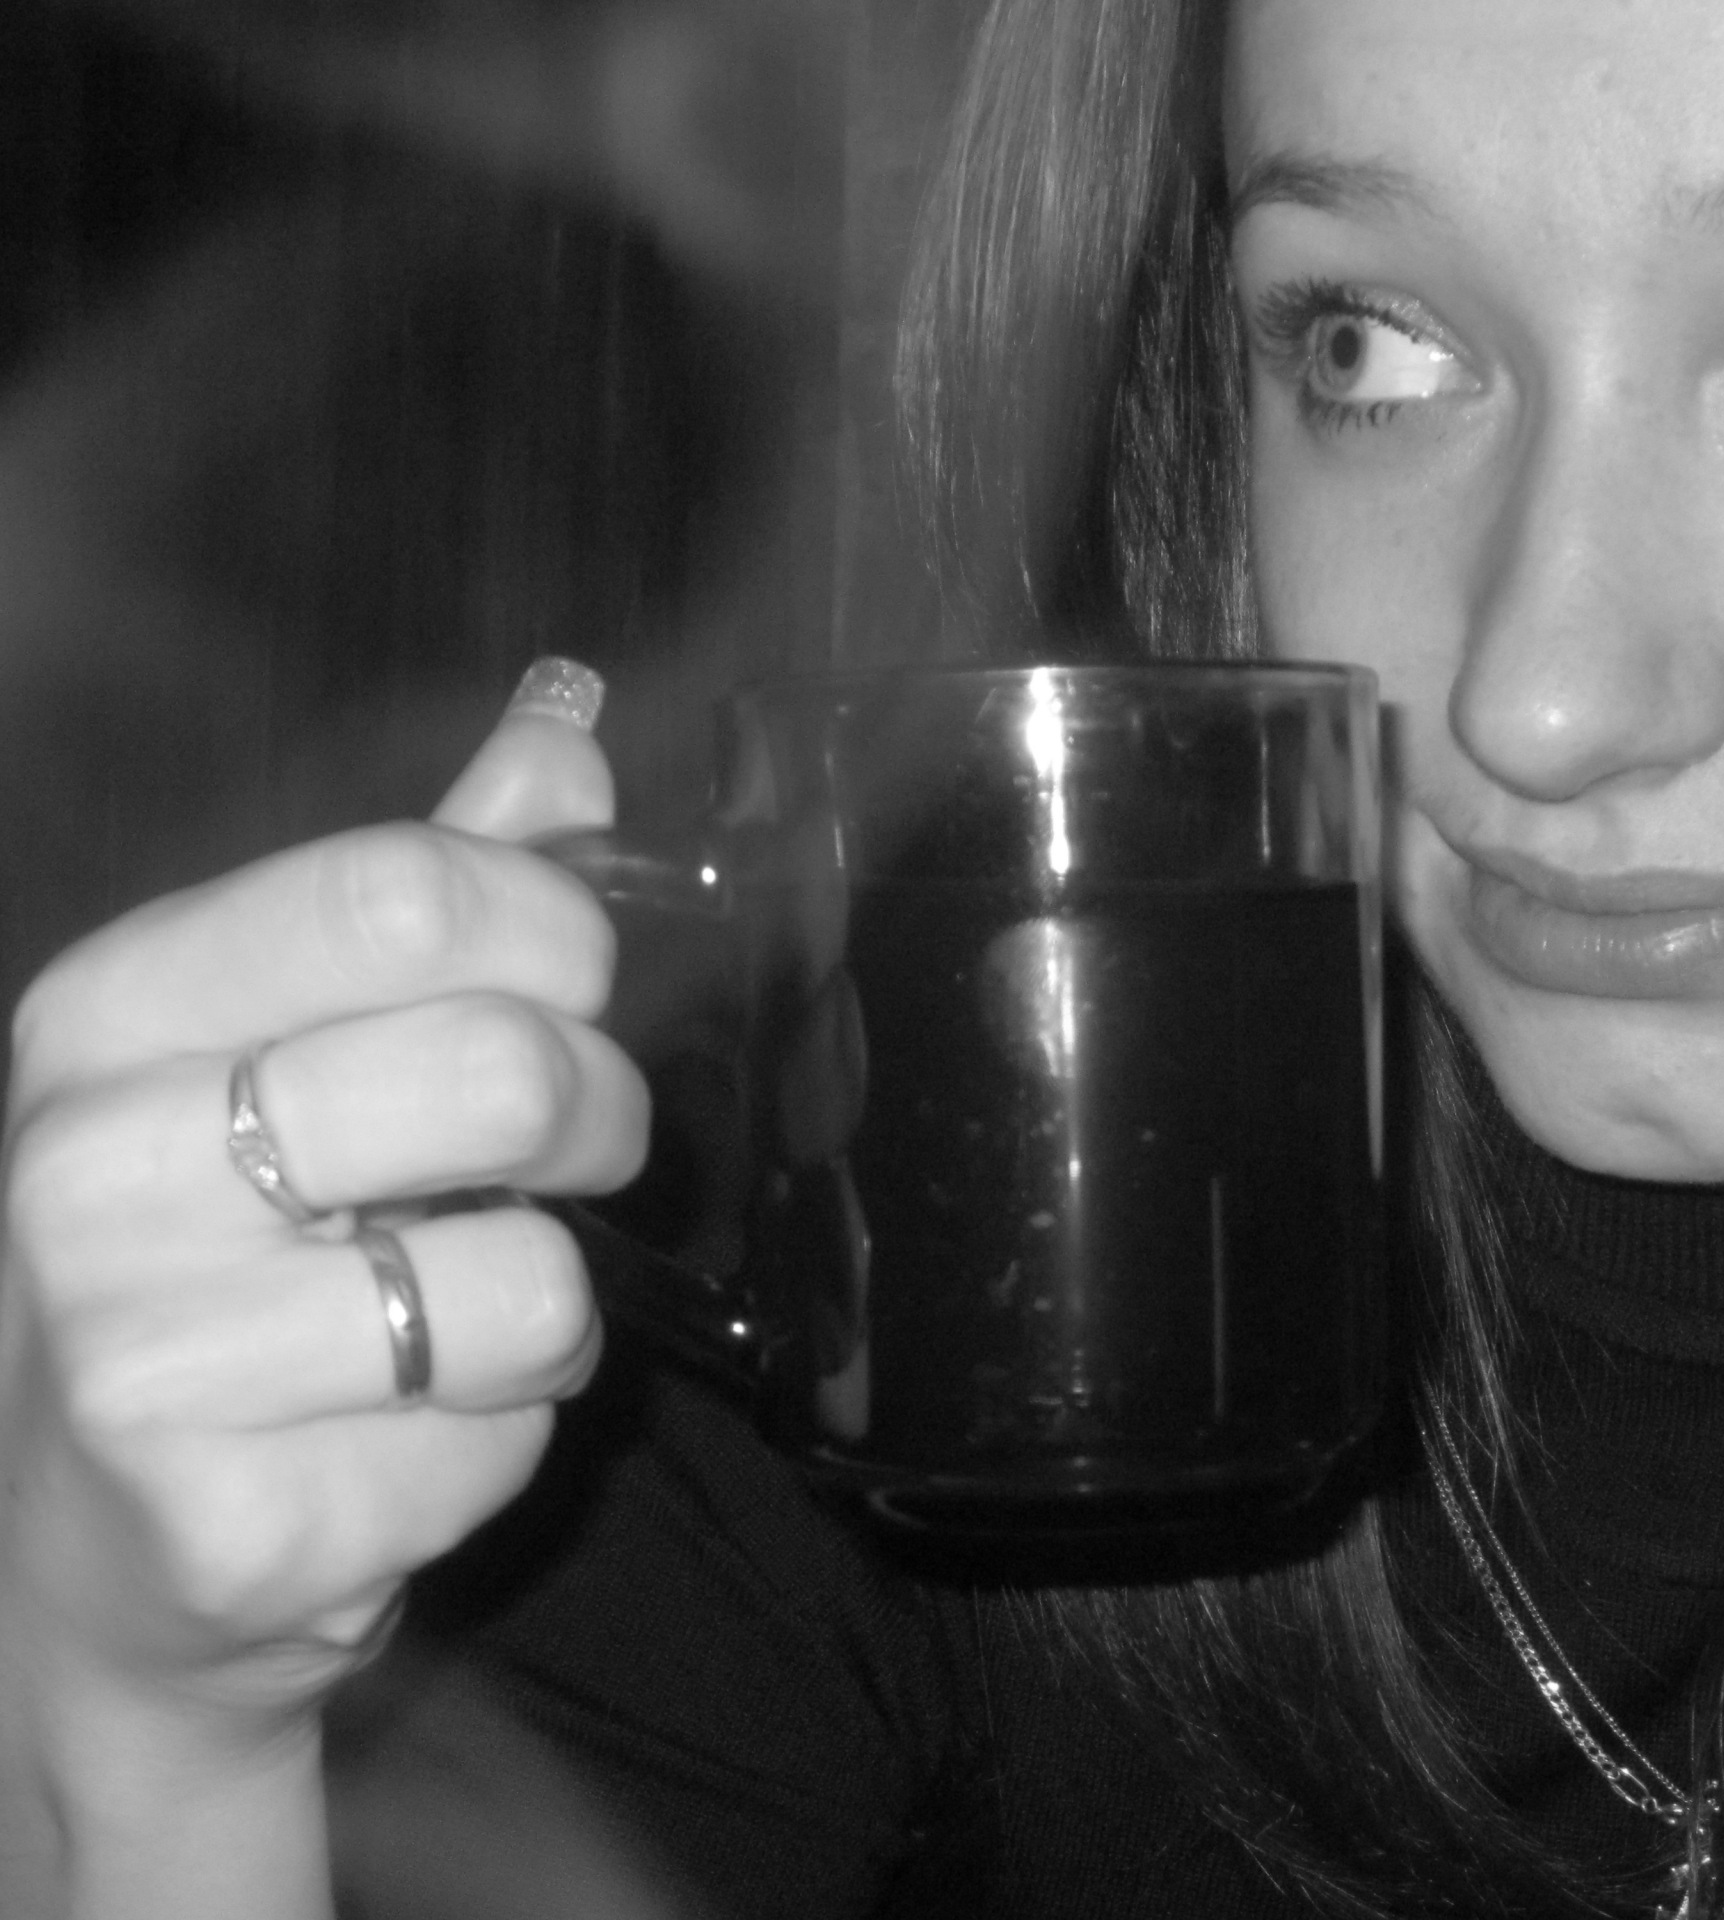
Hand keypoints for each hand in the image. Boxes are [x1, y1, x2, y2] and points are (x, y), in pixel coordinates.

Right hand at [0, 672, 647, 1913]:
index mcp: (113, 1008)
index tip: (572, 989)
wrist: (98, 1545)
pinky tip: (395, 1435)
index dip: (559, 937)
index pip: (410, 891)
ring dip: (550, 1303)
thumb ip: (435, 880)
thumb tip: (568, 719)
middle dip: (595, 1120)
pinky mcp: (231, 1523)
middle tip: (560, 1159)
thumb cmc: (224, 1253)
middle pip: (501, 1071)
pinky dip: (499, 1436)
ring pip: (530, 1280)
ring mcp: (138, 1356)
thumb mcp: (298, 1038)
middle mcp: (91, 1167)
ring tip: (453, 1318)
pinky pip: (499, 1438)